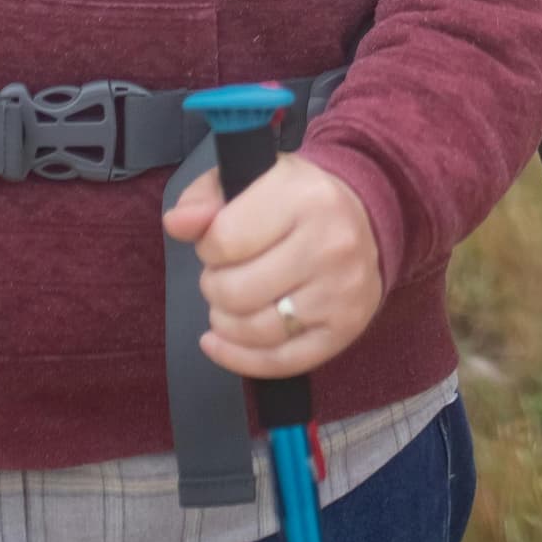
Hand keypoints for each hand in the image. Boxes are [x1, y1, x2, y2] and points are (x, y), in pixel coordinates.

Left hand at [163, 151, 384, 380]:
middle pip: (236, 292)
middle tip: (225, 275)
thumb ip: (203, 198)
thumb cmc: (294, 200)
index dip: (207, 247)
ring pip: (255, 330)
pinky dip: (239, 358)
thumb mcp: (249, 179)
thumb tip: (176, 224)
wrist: (364, 220)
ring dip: (226, 322)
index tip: (218, 243)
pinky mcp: (346, 329)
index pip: (223, 240)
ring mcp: (342, 291)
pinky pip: (280, 362)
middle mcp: (331, 243)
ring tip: (231, 302)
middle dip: (215, 286)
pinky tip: (220, 343)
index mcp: (304, 196)